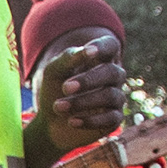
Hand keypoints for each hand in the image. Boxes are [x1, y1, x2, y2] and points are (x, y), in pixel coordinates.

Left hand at [31, 33, 126, 153]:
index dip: (103, 47)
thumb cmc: (55, 89)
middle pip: (112, 72)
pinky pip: (111, 118)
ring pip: (110, 96)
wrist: (50, 121)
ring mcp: (116, 97)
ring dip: (82, 102)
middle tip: (65, 88)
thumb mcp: (55, 71)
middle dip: (88, 80)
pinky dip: (90, 120)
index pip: (110, 46)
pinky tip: (71, 121)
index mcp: (101, 59)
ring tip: (58, 107)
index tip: (89, 51)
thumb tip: (87, 51)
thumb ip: (69, 58)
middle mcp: (113, 76)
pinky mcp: (115, 119)